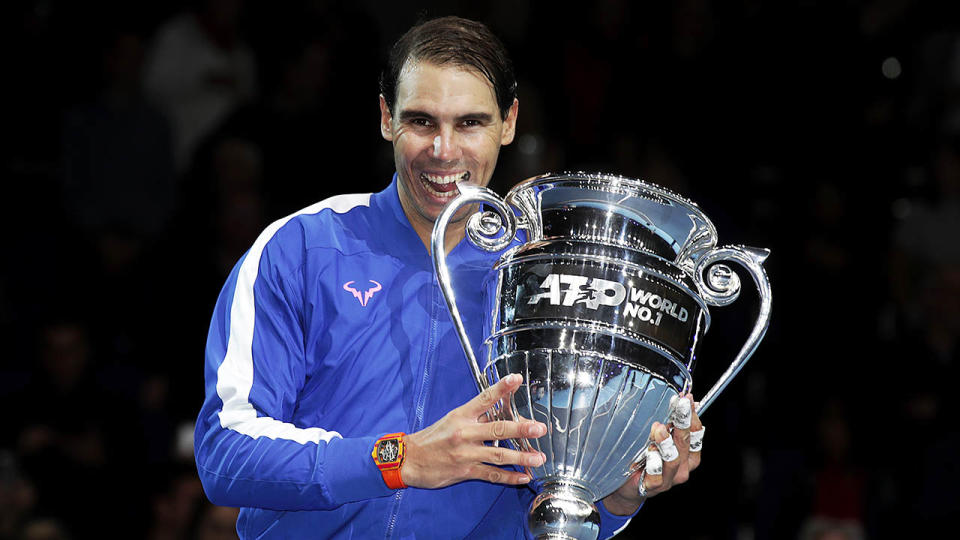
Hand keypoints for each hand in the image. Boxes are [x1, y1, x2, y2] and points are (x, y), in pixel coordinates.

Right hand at [401, 373, 547, 488]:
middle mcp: (465, 433)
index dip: (501, 388)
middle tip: (539, 428)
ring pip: (499, 455)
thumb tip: (500, 408)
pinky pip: (492, 475)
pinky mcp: (466, 471)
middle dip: (521, 429)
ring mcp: (466, 454)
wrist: (410, 459)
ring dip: (522, 457)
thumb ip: (476, 416)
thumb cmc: (433, 438)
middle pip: (497, 429)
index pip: (484, 398)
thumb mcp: (451, 419)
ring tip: (538, 457)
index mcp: (461, 416)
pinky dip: (509, 477)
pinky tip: (523, 476)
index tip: (516, 379)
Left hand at [602, 394, 703, 514]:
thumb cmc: (644, 458)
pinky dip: (654, 463)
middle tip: (679, 405)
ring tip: (658, 427)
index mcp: (687, 455)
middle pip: (686, 443)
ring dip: (667, 442)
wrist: (628, 486)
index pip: (696, 434)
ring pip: (673, 459)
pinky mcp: (652, 487)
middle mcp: (681, 467)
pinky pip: (656, 476)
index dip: (692, 415)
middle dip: (683, 421)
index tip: (686, 399)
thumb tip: (676, 400)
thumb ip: (667, 424)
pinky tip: (648, 453)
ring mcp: (668, 479)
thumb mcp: (656, 438)